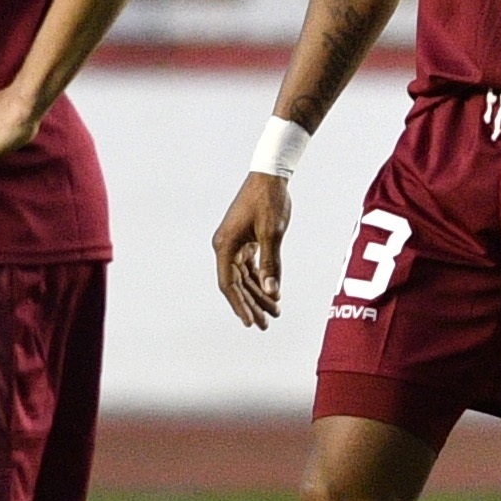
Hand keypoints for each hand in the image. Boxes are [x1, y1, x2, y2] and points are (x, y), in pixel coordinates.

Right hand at [213, 173, 292, 328]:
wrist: (270, 176)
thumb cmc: (269, 201)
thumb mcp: (272, 234)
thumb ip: (271, 264)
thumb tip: (273, 293)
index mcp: (225, 246)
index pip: (229, 284)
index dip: (240, 305)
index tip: (250, 322)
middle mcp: (225, 247)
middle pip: (237, 284)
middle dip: (252, 305)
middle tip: (266, 324)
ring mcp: (234, 244)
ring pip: (245, 277)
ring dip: (259, 294)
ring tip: (274, 312)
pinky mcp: (244, 240)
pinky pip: (251, 267)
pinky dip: (261, 279)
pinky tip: (273, 293)